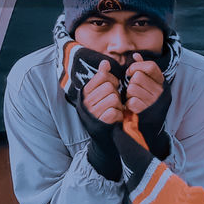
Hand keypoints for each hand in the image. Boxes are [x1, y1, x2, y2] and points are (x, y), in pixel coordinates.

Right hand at [76, 59, 123, 180]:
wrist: (104, 140)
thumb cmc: (103, 113)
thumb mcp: (100, 95)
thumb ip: (102, 78)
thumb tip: (105, 62)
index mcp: (84, 93)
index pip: (103, 76)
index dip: (112, 81)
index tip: (112, 89)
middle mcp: (85, 102)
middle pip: (109, 87)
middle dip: (116, 94)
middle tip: (114, 103)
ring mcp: (92, 113)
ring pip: (113, 98)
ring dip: (118, 106)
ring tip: (114, 111)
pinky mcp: (100, 123)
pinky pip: (115, 111)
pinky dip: (119, 115)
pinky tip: (115, 119)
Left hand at [124, 54, 164, 115]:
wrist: (151, 123)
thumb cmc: (147, 99)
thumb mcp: (149, 83)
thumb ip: (142, 68)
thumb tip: (135, 55)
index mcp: (161, 82)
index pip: (150, 66)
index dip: (136, 66)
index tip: (130, 72)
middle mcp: (160, 92)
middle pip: (138, 77)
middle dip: (131, 83)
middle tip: (134, 90)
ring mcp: (153, 102)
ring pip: (132, 88)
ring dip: (129, 94)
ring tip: (135, 98)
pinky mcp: (145, 111)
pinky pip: (130, 101)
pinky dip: (128, 104)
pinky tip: (134, 107)